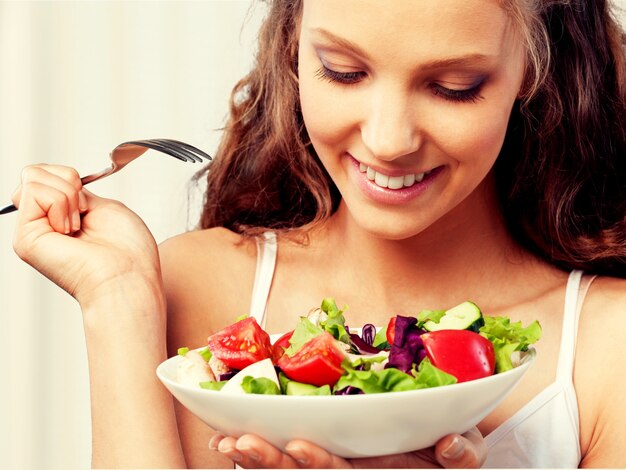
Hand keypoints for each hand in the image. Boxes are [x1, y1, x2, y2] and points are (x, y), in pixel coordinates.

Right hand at [11, 164, 161, 308]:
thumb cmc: (128, 252)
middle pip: (34, 172)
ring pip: (32, 177)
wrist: (127, 278)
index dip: (70, 178)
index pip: (47, 174)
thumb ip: (76, 193)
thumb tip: (57, 180)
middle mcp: (43, 224)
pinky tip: (70, 229)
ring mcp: (31, 230)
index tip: (89, 202)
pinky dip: (60, 203)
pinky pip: (33, 191)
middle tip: (83, 214)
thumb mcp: (104, 207)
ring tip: (78, 226)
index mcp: (61, 217)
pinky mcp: (24, 237)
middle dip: (67, 182)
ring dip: (67, 196)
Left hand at [209, 427, 486, 467]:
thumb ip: (463, 454)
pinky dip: (258, 452)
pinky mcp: (327, 451)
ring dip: (255, 459)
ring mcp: (338, 465)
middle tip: (239, 443)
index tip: (295, 445)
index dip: (320, 464)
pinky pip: (286, 458)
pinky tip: (226, 441)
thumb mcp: (465, 454)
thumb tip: (451, 448)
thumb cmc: (447, 449)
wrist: (439, 448)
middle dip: (271, 463)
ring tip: (223, 442)